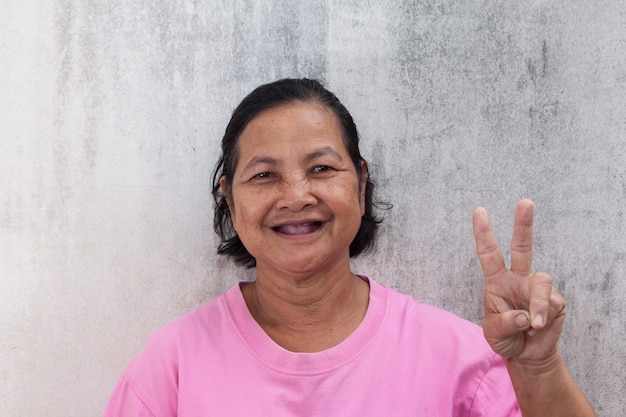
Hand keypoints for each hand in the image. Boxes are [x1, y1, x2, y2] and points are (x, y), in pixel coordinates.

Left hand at [472, 199, 565, 361]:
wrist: (527, 355)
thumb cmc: (506, 338)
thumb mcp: (493, 333)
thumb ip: (505, 323)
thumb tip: (525, 315)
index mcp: (496, 281)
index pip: (489, 254)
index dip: (484, 233)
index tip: (479, 210)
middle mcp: (517, 279)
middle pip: (522, 247)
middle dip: (523, 224)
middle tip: (525, 202)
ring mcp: (537, 288)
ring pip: (541, 282)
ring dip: (538, 305)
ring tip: (533, 325)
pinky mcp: (556, 301)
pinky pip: (551, 305)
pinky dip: (542, 320)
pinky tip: (537, 329)